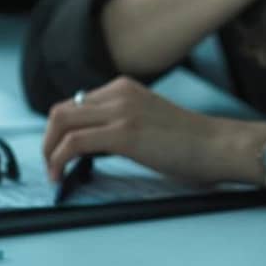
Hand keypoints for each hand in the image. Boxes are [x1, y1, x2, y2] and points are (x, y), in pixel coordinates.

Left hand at [42, 77, 218, 181]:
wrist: (218, 145)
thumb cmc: (190, 142)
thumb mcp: (149, 120)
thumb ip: (122, 122)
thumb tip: (92, 144)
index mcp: (125, 87)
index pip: (75, 103)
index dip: (61, 131)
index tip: (60, 154)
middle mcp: (119, 93)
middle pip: (61, 111)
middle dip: (48, 140)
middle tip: (52, 166)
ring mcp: (121, 111)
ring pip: (60, 122)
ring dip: (48, 150)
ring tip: (53, 173)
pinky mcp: (124, 133)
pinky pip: (73, 143)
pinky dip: (58, 161)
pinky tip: (61, 178)